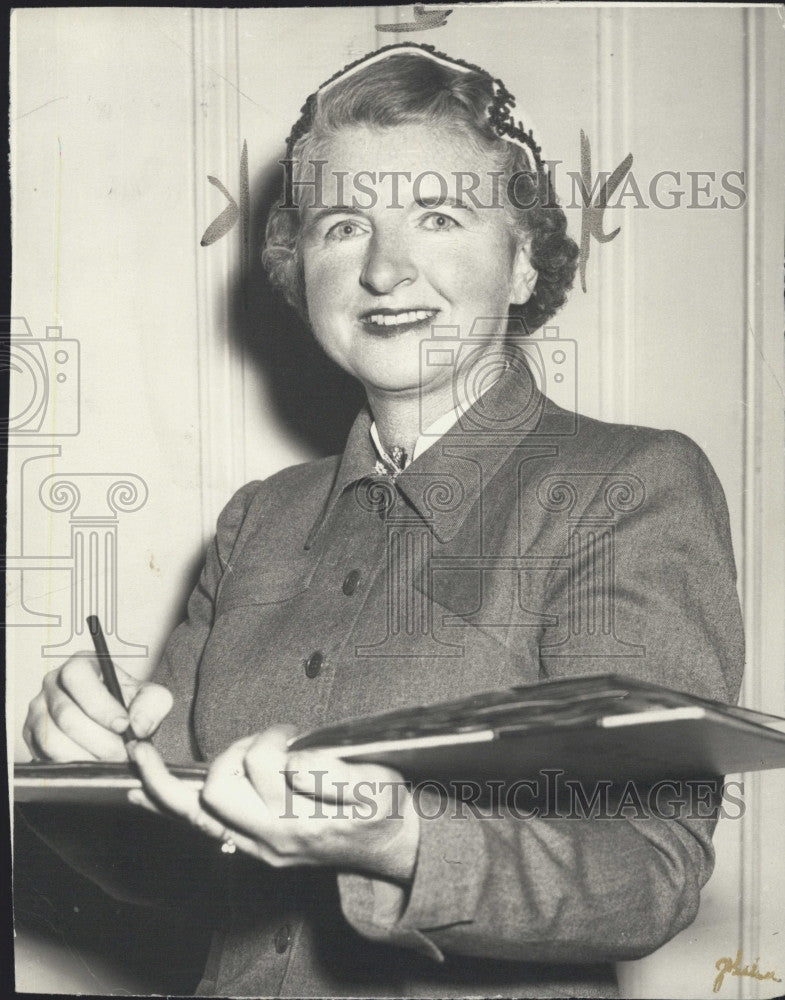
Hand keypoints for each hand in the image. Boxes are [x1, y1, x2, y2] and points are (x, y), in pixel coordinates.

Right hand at [23, 654, 172, 761]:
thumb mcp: (150, 699)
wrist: (114, 727)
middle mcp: (53, 683)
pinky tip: (94, 761)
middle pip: (66, 715)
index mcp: (80, 664)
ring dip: (87, 755)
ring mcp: (38, 710)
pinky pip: (47, 756)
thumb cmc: (129, 706)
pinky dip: (74, 764)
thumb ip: (153, 705)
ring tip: (111, 760)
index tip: (124, 726)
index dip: (100, 704)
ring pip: (54, 739)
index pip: (78, 677)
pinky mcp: (32, 736)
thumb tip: (137, 726)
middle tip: (122, 753)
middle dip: (100, 740)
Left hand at [128, 725, 420, 882]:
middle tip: (266, 744)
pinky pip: (197, 826)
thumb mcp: (376, 784)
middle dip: (233, 754)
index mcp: (297, 824)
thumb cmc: (386, 809)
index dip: (267, 743)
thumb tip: (290, 764)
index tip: (292, 734)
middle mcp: (267, 842)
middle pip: (211, 793)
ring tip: (234, 753)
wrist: (392, 850)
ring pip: (192, 814)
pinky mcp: (249, 845)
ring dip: (194, 774)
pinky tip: (139, 790)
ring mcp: (254, 847)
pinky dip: (166, 803)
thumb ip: (335, 773)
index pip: (251, 773)